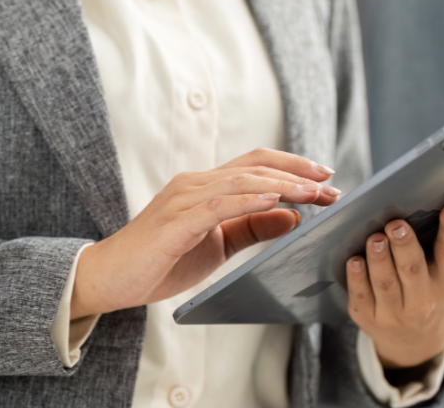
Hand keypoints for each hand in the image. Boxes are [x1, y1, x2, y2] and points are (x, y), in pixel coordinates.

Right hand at [70, 148, 340, 319]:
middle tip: (331, 185)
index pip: (256, 165)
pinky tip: (274, 201)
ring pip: (242, 181)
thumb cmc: (162, 261)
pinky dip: (248, 199)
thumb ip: (253, 228)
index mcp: (207, 187)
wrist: (111, 278)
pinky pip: (218, 204)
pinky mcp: (176, 220)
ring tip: (313, 193)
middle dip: (298, 174)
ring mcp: (184, 199)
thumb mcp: (219, 245)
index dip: (293, 166)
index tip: (326, 177)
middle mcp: (196, 183)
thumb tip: (294, 216)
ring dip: (282, 185)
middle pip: (256, 166)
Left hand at [346, 203, 443, 367]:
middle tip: (397, 224)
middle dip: (404, 245)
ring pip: (385, 282)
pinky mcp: (368, 316)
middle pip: (412, 269)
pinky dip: (356, 279)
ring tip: (374, 237)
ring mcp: (394, 310)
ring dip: (378, 258)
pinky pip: (361, 296)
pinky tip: (353, 260)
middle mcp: (423, 298)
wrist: (419, 341)